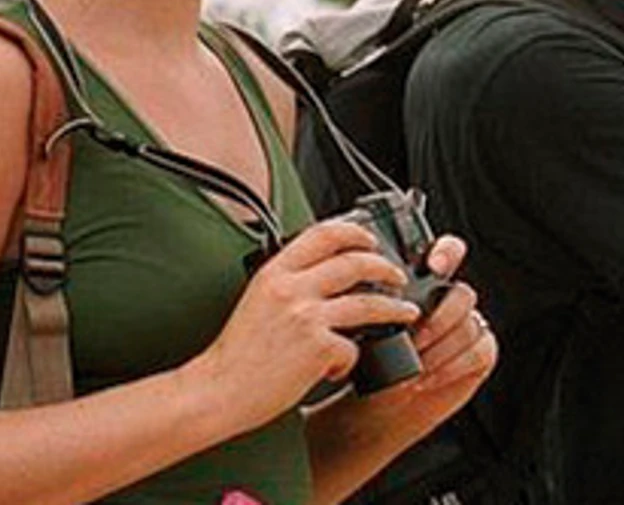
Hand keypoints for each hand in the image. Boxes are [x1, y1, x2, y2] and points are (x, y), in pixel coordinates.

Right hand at [191, 220, 422, 432]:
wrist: (219, 391)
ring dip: (393, 308)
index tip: (370, 240)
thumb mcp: (257, 300)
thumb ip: (288, 283)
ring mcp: (307, 317)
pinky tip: (338, 368)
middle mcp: (292, 289)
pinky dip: (349, 360)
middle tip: (397, 275)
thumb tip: (324, 280)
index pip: (323, 234)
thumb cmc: (235, 355)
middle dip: (385, 267)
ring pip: (367, 303)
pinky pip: (352, 347)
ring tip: (405, 312)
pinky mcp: (319, 348)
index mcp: (274, 272)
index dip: (354, 232)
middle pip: (354, 263)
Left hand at [363, 237, 496, 430]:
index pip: (447, 254)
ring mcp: (467, 329)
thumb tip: (384, 300)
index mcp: (424, 287)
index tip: (434, 267)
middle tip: (415, 340)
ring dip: (441, 348)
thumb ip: (380, 308)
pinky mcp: (480, 355)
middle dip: (439, 318)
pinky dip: (453, 365)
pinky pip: (480, 350)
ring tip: (416, 366)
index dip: (446, 253)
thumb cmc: (367, 368)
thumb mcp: (365, 333)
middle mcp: (449, 304)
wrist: (374, 410)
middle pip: (462, 293)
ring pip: (469, 324)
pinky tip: (429, 377)